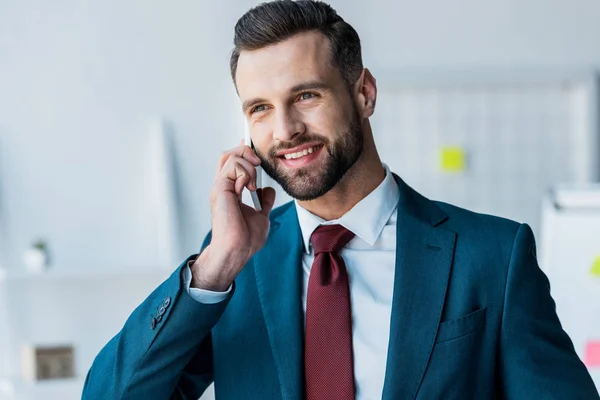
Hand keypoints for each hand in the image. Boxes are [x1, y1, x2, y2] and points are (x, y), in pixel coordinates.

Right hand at [191, 143, 275, 290]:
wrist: (238, 249)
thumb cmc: (245, 239)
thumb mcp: (261, 215)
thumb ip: (263, 202)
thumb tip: (267, 191)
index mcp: (230, 192)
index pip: (231, 164)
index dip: (242, 152)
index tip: (254, 151)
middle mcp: (223, 188)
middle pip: (228, 155)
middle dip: (245, 151)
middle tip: (258, 163)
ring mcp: (220, 187)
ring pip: (231, 156)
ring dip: (248, 165)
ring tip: (252, 184)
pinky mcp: (221, 188)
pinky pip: (234, 166)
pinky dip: (245, 172)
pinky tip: (248, 188)